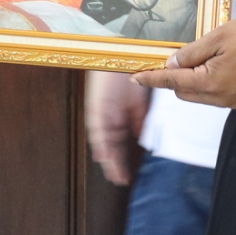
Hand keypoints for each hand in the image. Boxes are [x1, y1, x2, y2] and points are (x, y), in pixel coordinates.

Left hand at [85, 70, 149, 185]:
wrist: (123, 55)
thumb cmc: (132, 73)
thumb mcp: (140, 102)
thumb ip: (138, 121)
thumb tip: (139, 138)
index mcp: (118, 116)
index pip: (120, 141)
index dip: (122, 157)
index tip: (126, 173)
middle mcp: (107, 117)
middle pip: (110, 145)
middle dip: (115, 163)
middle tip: (120, 179)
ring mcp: (100, 112)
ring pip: (102, 141)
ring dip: (108, 158)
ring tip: (114, 174)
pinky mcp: (95, 106)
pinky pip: (97, 129)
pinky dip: (100, 143)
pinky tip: (103, 156)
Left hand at [136, 16, 235, 108]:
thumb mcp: (218, 38)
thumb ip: (192, 53)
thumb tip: (173, 63)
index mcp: (210, 83)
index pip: (171, 81)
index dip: (151, 79)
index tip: (136, 78)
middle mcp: (218, 98)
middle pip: (183, 91)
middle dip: (173, 78)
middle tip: (171, 58)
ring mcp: (230, 101)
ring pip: (198, 95)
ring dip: (191, 81)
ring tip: (197, 59)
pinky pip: (213, 95)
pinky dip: (206, 83)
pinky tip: (214, 66)